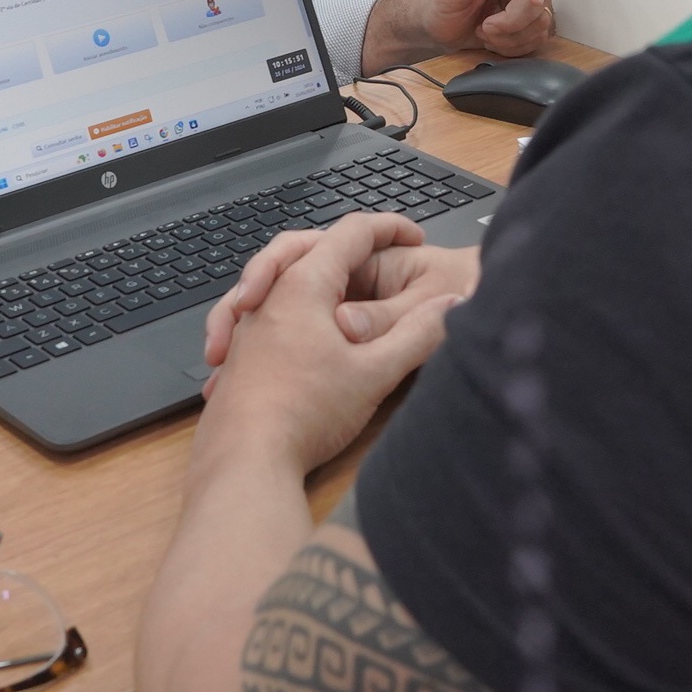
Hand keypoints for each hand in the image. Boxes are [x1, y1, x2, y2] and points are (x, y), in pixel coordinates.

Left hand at [195, 215, 477, 476]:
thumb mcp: (375, 373)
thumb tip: (453, 306)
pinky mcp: (238, 357)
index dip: (390, 227)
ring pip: (272, 278)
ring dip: (304, 273)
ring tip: (333, 286)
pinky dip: (281, 307)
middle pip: (302, 244)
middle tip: (378, 251)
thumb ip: (418, 334)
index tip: (416, 237)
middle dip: (342, 242)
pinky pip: (256, 313)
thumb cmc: (306, 413)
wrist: (243, 463)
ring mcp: (247, 327)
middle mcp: (269, 297)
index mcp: (304, 285)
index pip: (351, 232)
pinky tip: (298, 339)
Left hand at [361, 0, 554, 70]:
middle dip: (515, 18)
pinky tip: (494, 40)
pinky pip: (537, 37)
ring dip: (512, 34)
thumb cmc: (437, 3)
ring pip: (541, 19)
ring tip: (485, 31)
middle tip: (487, 26)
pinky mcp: (527, 21)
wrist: (435, 28)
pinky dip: (514, 45)